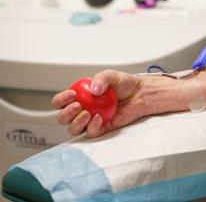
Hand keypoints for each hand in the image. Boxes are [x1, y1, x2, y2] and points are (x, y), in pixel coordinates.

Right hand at [52, 70, 184, 137]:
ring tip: (88, 113)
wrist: (140, 94)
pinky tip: (99, 118)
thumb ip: (101, 79)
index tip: (72, 94)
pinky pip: (91, 132)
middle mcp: (83, 109)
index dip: (61, 100)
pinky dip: (92, 127)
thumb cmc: (125, 85)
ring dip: (76, 123)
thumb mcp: (111, 75)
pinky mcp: (102, 128)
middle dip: (66, 113)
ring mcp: (91, 120)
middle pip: (63, 118)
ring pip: (74, 129)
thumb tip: (93, 89)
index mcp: (80, 96)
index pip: (61, 101)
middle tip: (78, 105)